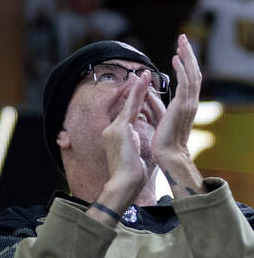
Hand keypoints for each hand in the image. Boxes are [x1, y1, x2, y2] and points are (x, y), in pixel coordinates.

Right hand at [96, 72, 150, 215]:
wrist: (123, 183)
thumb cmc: (130, 175)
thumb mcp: (131, 154)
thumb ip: (131, 142)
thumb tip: (134, 137)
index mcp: (115, 136)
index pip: (126, 114)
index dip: (133, 101)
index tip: (139, 90)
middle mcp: (112, 129)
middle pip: (126, 106)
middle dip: (134, 89)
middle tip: (140, 74)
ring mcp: (115, 128)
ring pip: (129, 104)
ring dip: (137, 88)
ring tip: (144, 74)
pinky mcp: (121, 129)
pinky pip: (132, 108)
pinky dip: (138, 94)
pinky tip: (143, 84)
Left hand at [152, 34, 204, 196]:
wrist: (168, 156)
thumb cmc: (162, 141)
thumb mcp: (156, 117)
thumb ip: (151, 103)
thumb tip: (144, 92)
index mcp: (185, 104)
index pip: (189, 78)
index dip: (185, 63)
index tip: (179, 50)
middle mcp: (190, 102)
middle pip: (194, 72)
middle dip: (189, 54)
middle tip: (183, 38)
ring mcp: (189, 104)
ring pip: (192, 74)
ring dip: (187, 56)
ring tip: (182, 42)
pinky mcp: (182, 107)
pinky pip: (185, 83)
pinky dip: (181, 69)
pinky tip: (176, 58)